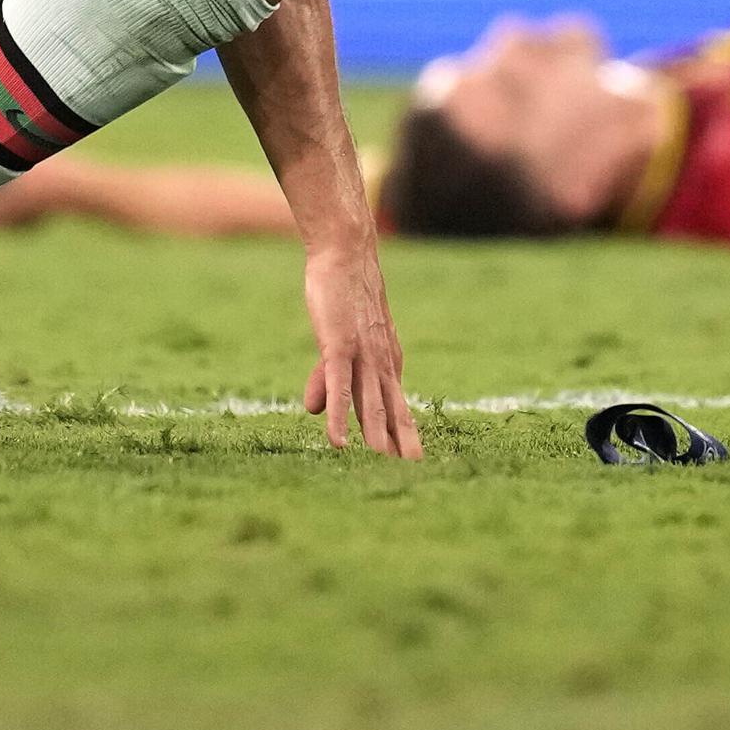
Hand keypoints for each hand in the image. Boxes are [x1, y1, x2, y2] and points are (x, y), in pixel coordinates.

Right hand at [300, 242, 423, 455]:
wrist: (346, 254)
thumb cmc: (342, 296)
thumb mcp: (336, 343)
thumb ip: (325, 380)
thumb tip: (314, 412)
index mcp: (387, 360)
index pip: (398, 404)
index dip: (406, 434)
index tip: (414, 461)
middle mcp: (382, 361)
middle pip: (394, 410)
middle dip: (404, 444)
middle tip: (416, 475)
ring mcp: (363, 355)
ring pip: (372, 405)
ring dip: (378, 439)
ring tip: (385, 469)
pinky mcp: (339, 347)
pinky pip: (339, 388)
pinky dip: (339, 417)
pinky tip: (338, 443)